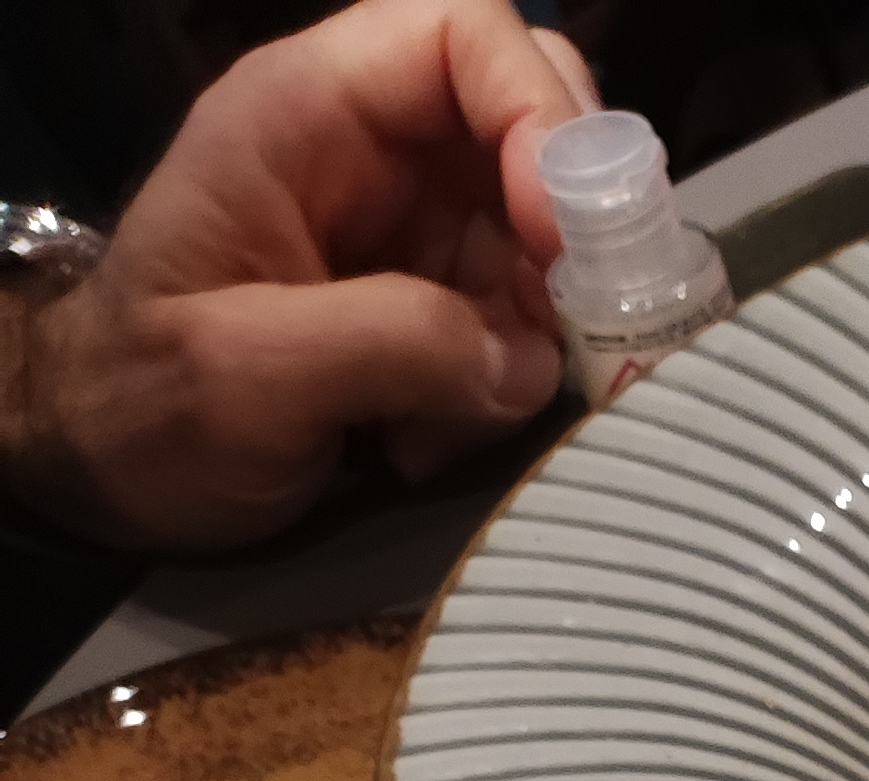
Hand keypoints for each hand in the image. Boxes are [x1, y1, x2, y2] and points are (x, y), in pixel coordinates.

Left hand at [0, 0, 597, 554]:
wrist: (111, 470)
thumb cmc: (147, 404)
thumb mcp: (247, 374)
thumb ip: (391, 346)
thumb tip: (528, 362)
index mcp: (308, 111)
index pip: (463, 37)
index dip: (536, 114)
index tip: (557, 236)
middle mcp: (376, 151)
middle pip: (531, 117)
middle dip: (572, 220)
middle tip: (577, 320)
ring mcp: (415, 230)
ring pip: (547, 236)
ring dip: (544, 329)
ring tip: (466, 415)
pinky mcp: (438, 308)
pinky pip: (526, 324)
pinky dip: (512, 388)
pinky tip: (429, 441)